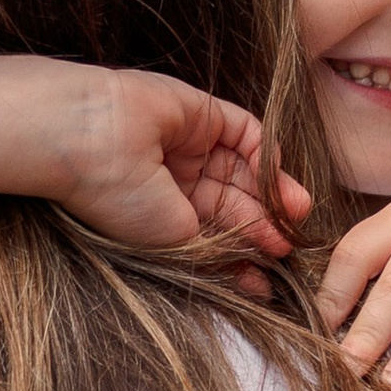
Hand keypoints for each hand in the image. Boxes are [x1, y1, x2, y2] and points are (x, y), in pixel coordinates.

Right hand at [49, 69, 309, 256]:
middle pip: (235, 203)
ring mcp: (190, 145)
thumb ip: (219, 251)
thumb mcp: (175, 242)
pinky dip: (265, 153)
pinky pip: (246, 133)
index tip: (269, 279)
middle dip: (264, 224)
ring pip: (244, 171)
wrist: (93, 143)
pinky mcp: (203, 111)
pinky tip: (274, 176)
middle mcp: (177, 180)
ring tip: (297, 214)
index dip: (244, 255)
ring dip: (273, 193)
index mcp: (162, 214)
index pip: (215, 234)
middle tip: (290, 244)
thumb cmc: (120, 201)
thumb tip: (261, 276)